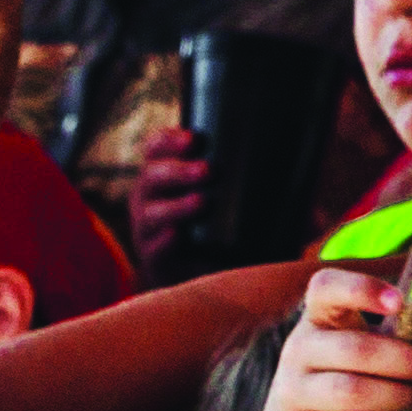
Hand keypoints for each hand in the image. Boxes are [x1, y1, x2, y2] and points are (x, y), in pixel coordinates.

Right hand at [125, 128, 209, 267]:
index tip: (195, 140)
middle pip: (153, 177)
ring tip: (202, 202)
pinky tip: (177, 235)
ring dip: (178, 207)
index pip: (155, 148)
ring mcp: (145, 228)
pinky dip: (165, 241)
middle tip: (209, 171)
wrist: (184, 270)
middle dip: (180, 172)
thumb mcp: (206, 190)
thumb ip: (219, 173)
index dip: (170, 141)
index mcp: (159, 174)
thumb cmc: (201, 221)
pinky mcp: (151, 258)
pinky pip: (154, 248)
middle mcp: (147, 197)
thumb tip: (266, 154)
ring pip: (152, 213)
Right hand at [247, 272, 411, 410]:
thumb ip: (398, 339)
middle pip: (356, 349)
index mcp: (318, 320)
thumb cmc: (341, 382)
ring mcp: (293, 393)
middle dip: (410, 362)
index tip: (400, 302)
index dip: (362, 289)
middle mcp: (299, 351)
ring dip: (403, 396)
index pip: (325, 288)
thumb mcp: (365, 353)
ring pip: (352, 392)